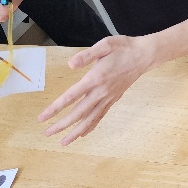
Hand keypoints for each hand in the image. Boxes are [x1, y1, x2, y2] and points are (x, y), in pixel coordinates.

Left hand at [38, 36, 157, 145]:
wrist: (144, 56)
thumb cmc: (123, 48)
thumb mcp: (105, 45)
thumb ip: (87, 55)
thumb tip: (70, 64)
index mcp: (95, 78)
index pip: (71, 96)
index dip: (55, 108)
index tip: (43, 118)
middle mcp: (102, 91)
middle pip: (79, 113)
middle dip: (62, 125)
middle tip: (47, 133)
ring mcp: (109, 97)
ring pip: (90, 119)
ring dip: (76, 131)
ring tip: (64, 142)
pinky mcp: (114, 99)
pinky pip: (100, 116)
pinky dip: (91, 126)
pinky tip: (83, 133)